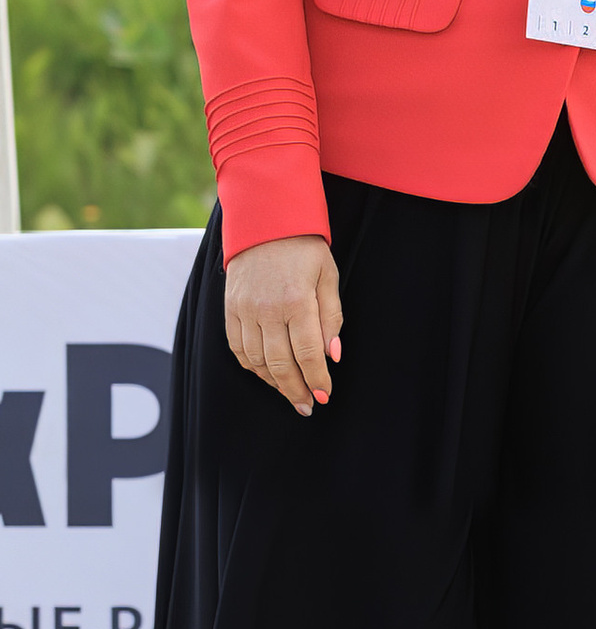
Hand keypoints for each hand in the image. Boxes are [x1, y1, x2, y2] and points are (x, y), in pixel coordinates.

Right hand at [223, 235, 341, 416]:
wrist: (264, 224)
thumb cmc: (304, 250)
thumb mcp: (328, 277)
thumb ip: (332, 318)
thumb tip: (333, 355)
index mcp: (296, 301)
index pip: (308, 352)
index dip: (317, 378)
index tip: (325, 395)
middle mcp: (266, 309)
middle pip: (280, 363)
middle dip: (296, 389)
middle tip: (308, 405)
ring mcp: (243, 310)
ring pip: (256, 360)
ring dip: (274, 382)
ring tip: (291, 394)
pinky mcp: (229, 309)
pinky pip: (237, 348)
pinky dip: (252, 367)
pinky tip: (267, 375)